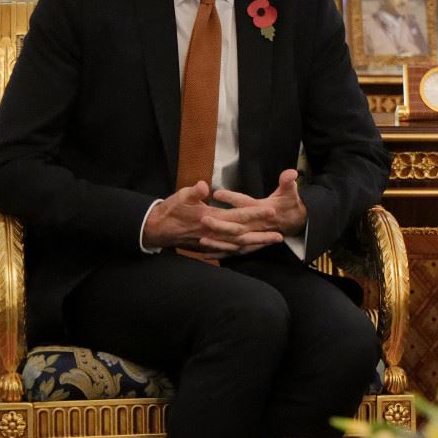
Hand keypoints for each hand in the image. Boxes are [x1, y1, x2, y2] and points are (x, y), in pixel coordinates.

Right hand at [143, 180, 279, 254]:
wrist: (157, 229)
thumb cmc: (170, 210)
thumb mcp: (180, 197)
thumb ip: (194, 192)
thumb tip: (204, 186)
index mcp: (211, 218)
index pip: (238, 215)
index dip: (255, 213)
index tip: (271, 210)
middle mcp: (214, 232)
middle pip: (243, 234)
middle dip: (262, 233)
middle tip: (281, 234)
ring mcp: (212, 241)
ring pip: (239, 244)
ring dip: (257, 243)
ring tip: (274, 241)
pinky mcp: (209, 246)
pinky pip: (229, 250)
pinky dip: (243, 250)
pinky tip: (255, 249)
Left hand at [205, 169, 307, 250]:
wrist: (294, 221)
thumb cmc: (288, 204)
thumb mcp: (289, 191)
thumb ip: (287, 182)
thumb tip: (291, 173)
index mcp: (262, 210)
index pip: (246, 204)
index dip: (233, 198)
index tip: (217, 193)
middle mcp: (256, 225)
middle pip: (237, 227)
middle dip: (221, 225)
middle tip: (204, 219)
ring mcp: (252, 236)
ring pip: (234, 242)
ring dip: (219, 242)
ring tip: (202, 240)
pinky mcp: (249, 243)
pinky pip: (234, 252)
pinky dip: (220, 254)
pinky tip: (206, 255)